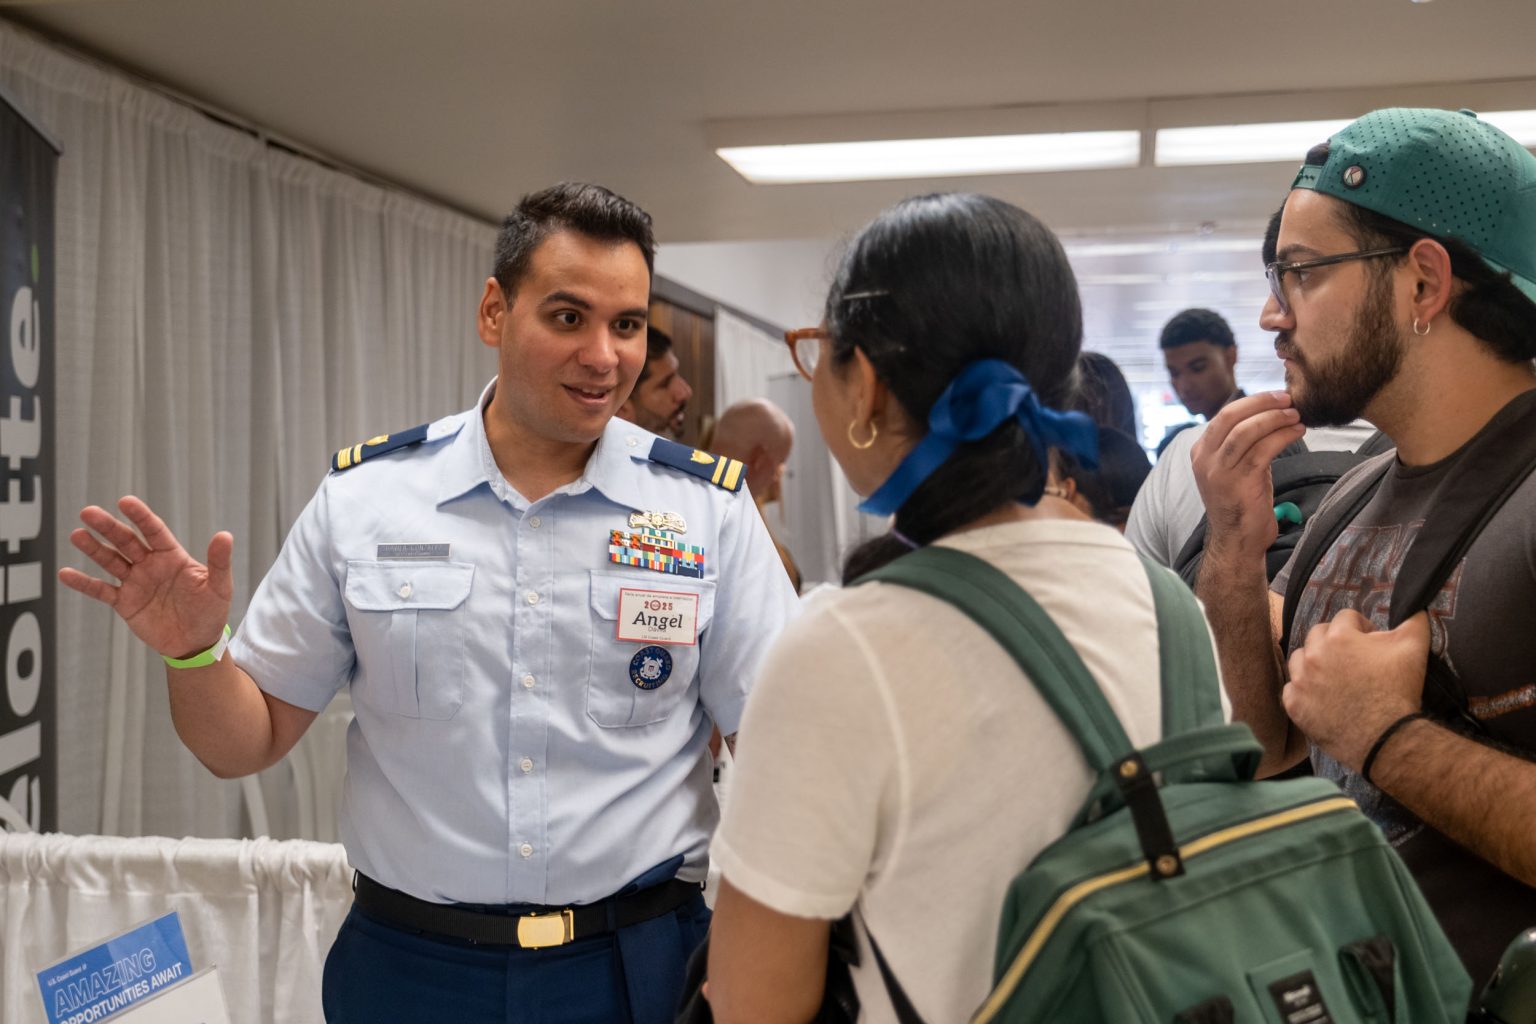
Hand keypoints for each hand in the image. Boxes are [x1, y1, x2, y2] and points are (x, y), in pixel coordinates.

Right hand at [58, 496, 233, 658]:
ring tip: (77, 535)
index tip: (125, 501)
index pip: (154, 531)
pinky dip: (84, 583)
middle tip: (88, 513)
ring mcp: (136, 582)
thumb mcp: (219, 587)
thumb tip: (225, 535)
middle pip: (126, 541)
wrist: (196, 643)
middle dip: (108, 527)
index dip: (140, 516)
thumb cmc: (211, 612)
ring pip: (111, 561)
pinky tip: (66, 573)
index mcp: (172, 557)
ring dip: (93, 549)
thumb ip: (218, 562)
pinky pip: (101, 590)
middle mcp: (151, 565)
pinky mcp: (125, 602)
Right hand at [1191, 392, 1304, 562]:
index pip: (1224, 415)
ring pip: (1247, 430)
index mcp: (1200, 452)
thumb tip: (1268, 414)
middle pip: (1231, 416)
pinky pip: (1263, 450)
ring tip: (1296, 415)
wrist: (1237, 540)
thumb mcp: (1234, 468)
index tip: (1277, 396)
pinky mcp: (1239, 483)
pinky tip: (1297, 432)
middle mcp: (1205, 460)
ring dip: (1275, 418)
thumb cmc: (1241, 503)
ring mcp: (1219, 472)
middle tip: (1288, 398)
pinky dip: (1283, 436)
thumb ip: (1241, 444)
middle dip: (1262, 403)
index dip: (1253, 401)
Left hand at [1283, 609, 1428, 770]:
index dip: (1362, 627)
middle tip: (1353, 659)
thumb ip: (1413, 620)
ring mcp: (1300, 681)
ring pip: (1299, 659)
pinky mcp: (1294, 705)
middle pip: (1318, 634)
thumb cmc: (1399, 690)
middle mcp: (1313, 655)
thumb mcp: (1414, 647)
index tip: (1371, 642)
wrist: (1386, 737)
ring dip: (1314, 662)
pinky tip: (1321, 697)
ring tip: (1334, 676)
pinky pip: (1291, 689)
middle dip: (1335, 640)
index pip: (1345, 617)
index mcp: (1339, 637)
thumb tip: (1415, 606)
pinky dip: (1304, 690)